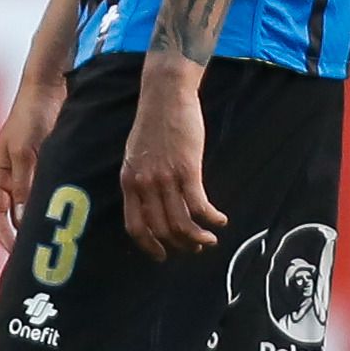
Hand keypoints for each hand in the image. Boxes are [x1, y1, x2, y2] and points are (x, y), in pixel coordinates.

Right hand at [0, 74, 69, 249]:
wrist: (48, 88)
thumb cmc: (30, 116)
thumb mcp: (24, 151)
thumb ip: (24, 183)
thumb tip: (23, 218)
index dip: (4, 235)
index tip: (17, 255)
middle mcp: (12, 175)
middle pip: (14, 214)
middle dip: (24, 235)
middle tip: (41, 256)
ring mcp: (30, 170)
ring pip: (34, 205)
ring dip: (42, 221)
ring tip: (58, 241)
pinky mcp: (48, 164)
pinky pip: (50, 192)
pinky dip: (56, 205)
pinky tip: (71, 217)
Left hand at [118, 57, 225, 259]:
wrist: (165, 96)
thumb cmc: (153, 123)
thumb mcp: (135, 155)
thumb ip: (139, 180)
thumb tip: (150, 204)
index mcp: (129, 182)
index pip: (135, 226)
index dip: (150, 246)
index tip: (163, 254)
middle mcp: (144, 185)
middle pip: (162, 230)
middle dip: (181, 245)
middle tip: (196, 247)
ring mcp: (165, 178)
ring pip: (182, 223)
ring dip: (199, 238)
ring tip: (210, 239)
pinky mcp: (187, 170)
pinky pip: (199, 206)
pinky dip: (211, 219)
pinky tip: (220, 220)